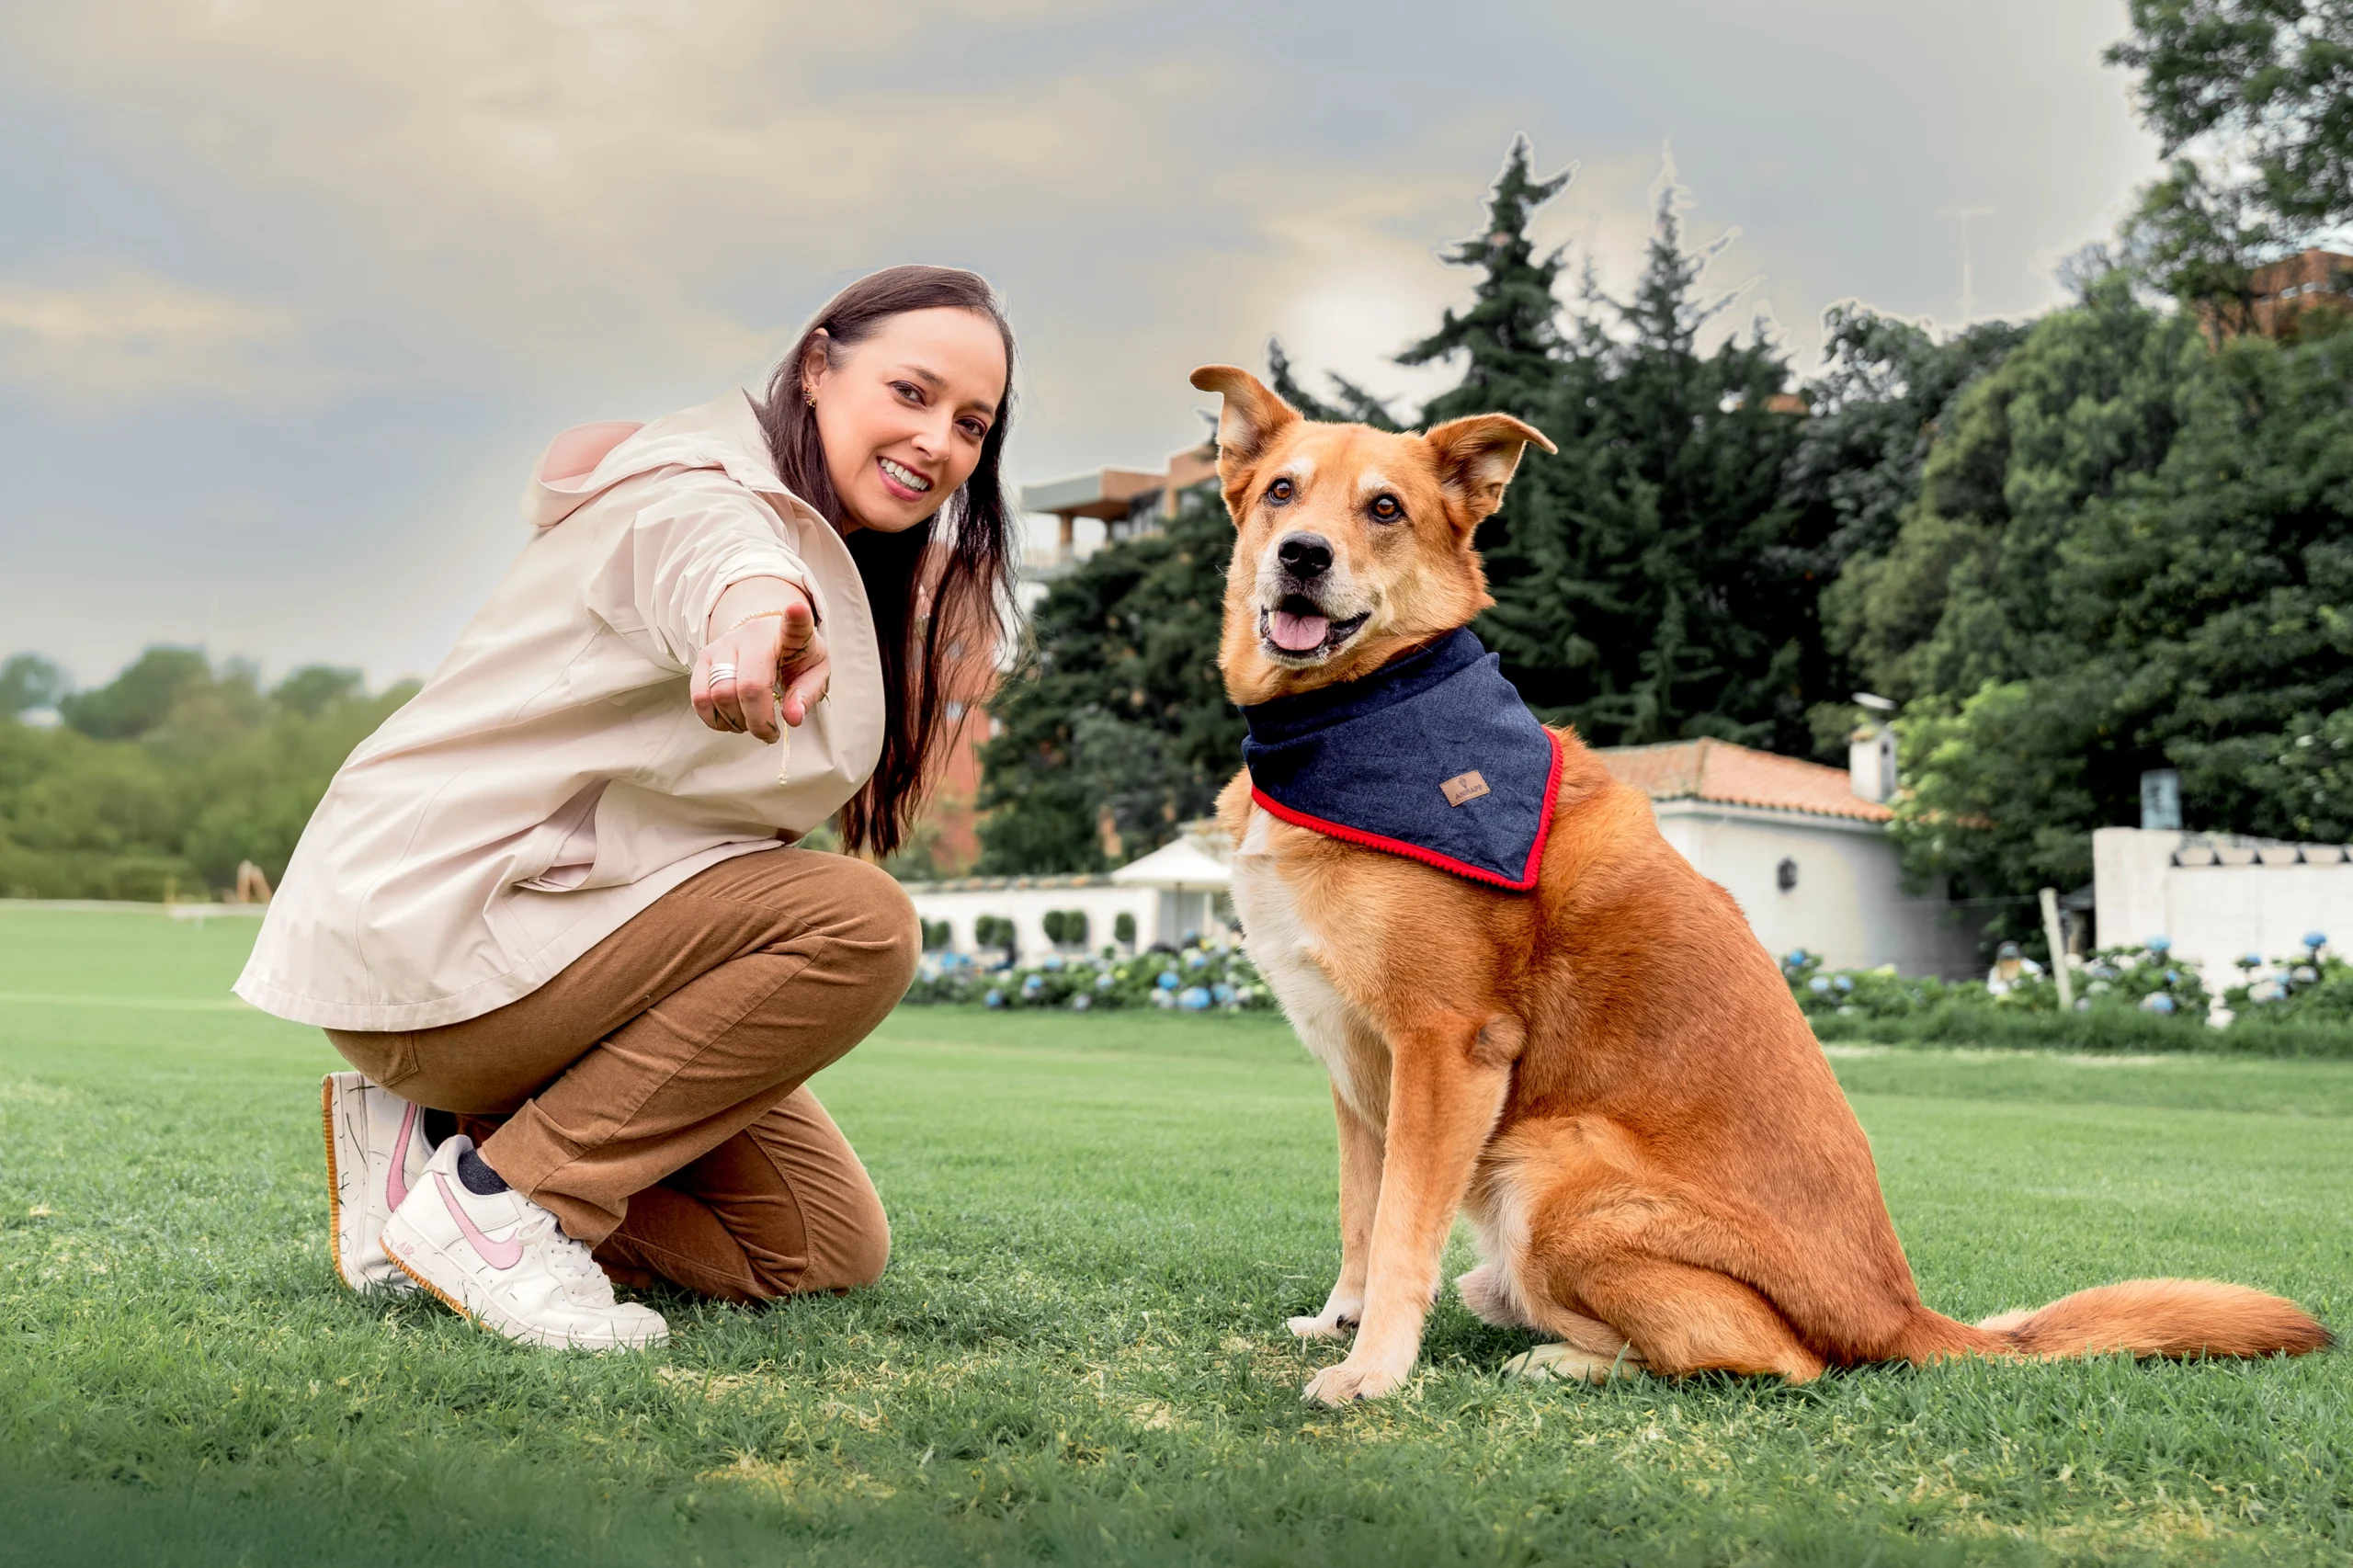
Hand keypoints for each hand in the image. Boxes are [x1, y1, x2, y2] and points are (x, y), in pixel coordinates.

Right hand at [692, 580, 828, 742]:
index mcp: (788, 634)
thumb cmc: (794, 658)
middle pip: (748, 686)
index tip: (797, 610)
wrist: (767, 638)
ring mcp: (723, 643)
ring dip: (736, 722)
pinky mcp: (704, 656)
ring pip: (719, 695)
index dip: (796, 618)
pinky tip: (731, 720)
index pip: (793, 624)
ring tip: (750, 724)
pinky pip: (699, 697)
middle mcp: (751, 634)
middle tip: (769, 732)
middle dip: (758, 721)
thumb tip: (792, 718)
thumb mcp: (814, 673)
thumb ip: (806, 694)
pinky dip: (715, 719)